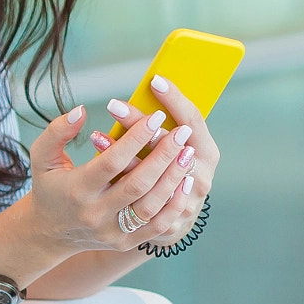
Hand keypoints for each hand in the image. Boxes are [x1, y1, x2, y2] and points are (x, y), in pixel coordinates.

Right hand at [7, 103, 204, 258]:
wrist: (50, 233)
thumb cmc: (50, 187)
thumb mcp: (42, 157)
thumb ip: (57, 131)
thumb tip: (81, 111)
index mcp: (76, 190)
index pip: (112, 162)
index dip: (136, 138)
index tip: (157, 116)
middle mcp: (95, 214)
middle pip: (137, 184)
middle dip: (163, 156)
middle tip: (182, 132)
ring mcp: (112, 232)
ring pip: (151, 207)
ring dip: (173, 179)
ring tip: (188, 153)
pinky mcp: (125, 242)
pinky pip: (156, 226)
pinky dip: (174, 204)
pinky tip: (186, 182)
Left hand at [101, 74, 219, 220]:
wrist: (171, 217)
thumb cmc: (170, 169)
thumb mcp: (182, 144)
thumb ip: (170, 119)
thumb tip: (152, 87)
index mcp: (207, 150)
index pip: (192, 119)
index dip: (175, 99)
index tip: (154, 80)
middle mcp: (200, 175)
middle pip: (167, 145)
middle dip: (138, 124)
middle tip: (113, 105)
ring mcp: (184, 201)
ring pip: (149, 176)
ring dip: (122, 152)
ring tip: (96, 136)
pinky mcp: (165, 223)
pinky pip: (136, 200)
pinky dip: (117, 180)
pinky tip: (98, 163)